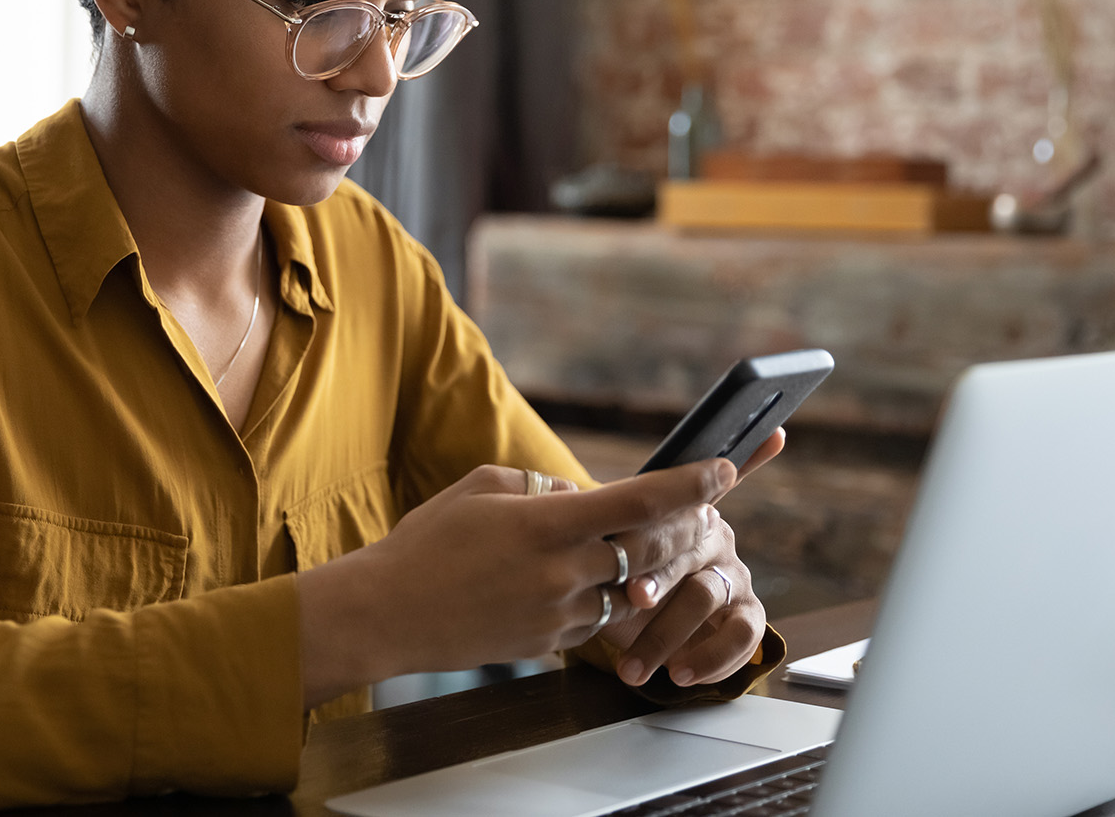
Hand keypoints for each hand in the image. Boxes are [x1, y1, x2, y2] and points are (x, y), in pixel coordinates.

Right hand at [297, 457, 735, 705]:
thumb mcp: (482, 485)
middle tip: (678, 510)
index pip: (639, 502)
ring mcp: (559, 614)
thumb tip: (583, 497)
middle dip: (667, 530)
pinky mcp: (551, 645)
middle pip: (645, 550)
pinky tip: (546, 584)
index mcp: (547, 523)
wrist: (388, 613)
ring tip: (574, 550)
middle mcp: (563, 572)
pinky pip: (592, 618)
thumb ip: (543, 485)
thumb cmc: (429, 541)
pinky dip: (588, 598)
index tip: (725, 469)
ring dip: (619, 568)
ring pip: (621, 588)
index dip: (690, 484)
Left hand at [601, 427, 784, 688]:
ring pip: (706, 595)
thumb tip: (557, 490)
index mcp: (682, 508)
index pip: (705, 482)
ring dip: (668, 629)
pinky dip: (714, 658)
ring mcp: (733, 575)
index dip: (712, 473)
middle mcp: (715, 536)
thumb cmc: (606, 570)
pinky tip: (680, 674)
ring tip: (635, 662)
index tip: (723, 466)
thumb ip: (580, 511)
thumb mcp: (590, 538)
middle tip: (631, 596)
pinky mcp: (745, 616)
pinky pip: (744, 634)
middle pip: (689, 546)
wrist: (620, 624)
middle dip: (658, 574)